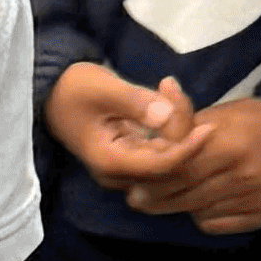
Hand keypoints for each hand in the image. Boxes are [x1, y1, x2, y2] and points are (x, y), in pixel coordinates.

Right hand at [47, 61, 203, 190]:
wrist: (51, 91)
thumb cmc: (72, 88)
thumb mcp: (102, 88)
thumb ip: (135, 102)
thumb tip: (166, 116)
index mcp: (110, 164)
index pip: (160, 167)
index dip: (187, 150)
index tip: (209, 127)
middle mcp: (119, 174)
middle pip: (167, 166)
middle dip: (182, 131)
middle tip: (173, 88)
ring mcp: (126, 167)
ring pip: (167, 156)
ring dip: (177, 125)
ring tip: (167, 86)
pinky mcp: (132, 156)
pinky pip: (161, 147)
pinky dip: (169, 124)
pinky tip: (165, 94)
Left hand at [121, 93, 260, 238]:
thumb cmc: (248, 123)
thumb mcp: (217, 114)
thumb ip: (185, 116)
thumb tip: (163, 86)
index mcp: (232, 146)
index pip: (181, 169)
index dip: (155, 177)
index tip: (134, 182)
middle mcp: (246, 176)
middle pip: (186, 195)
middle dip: (158, 197)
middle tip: (137, 196)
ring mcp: (254, 199)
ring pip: (197, 212)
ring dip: (178, 205)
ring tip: (166, 197)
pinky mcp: (259, 217)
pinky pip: (214, 224)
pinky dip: (201, 216)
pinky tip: (199, 202)